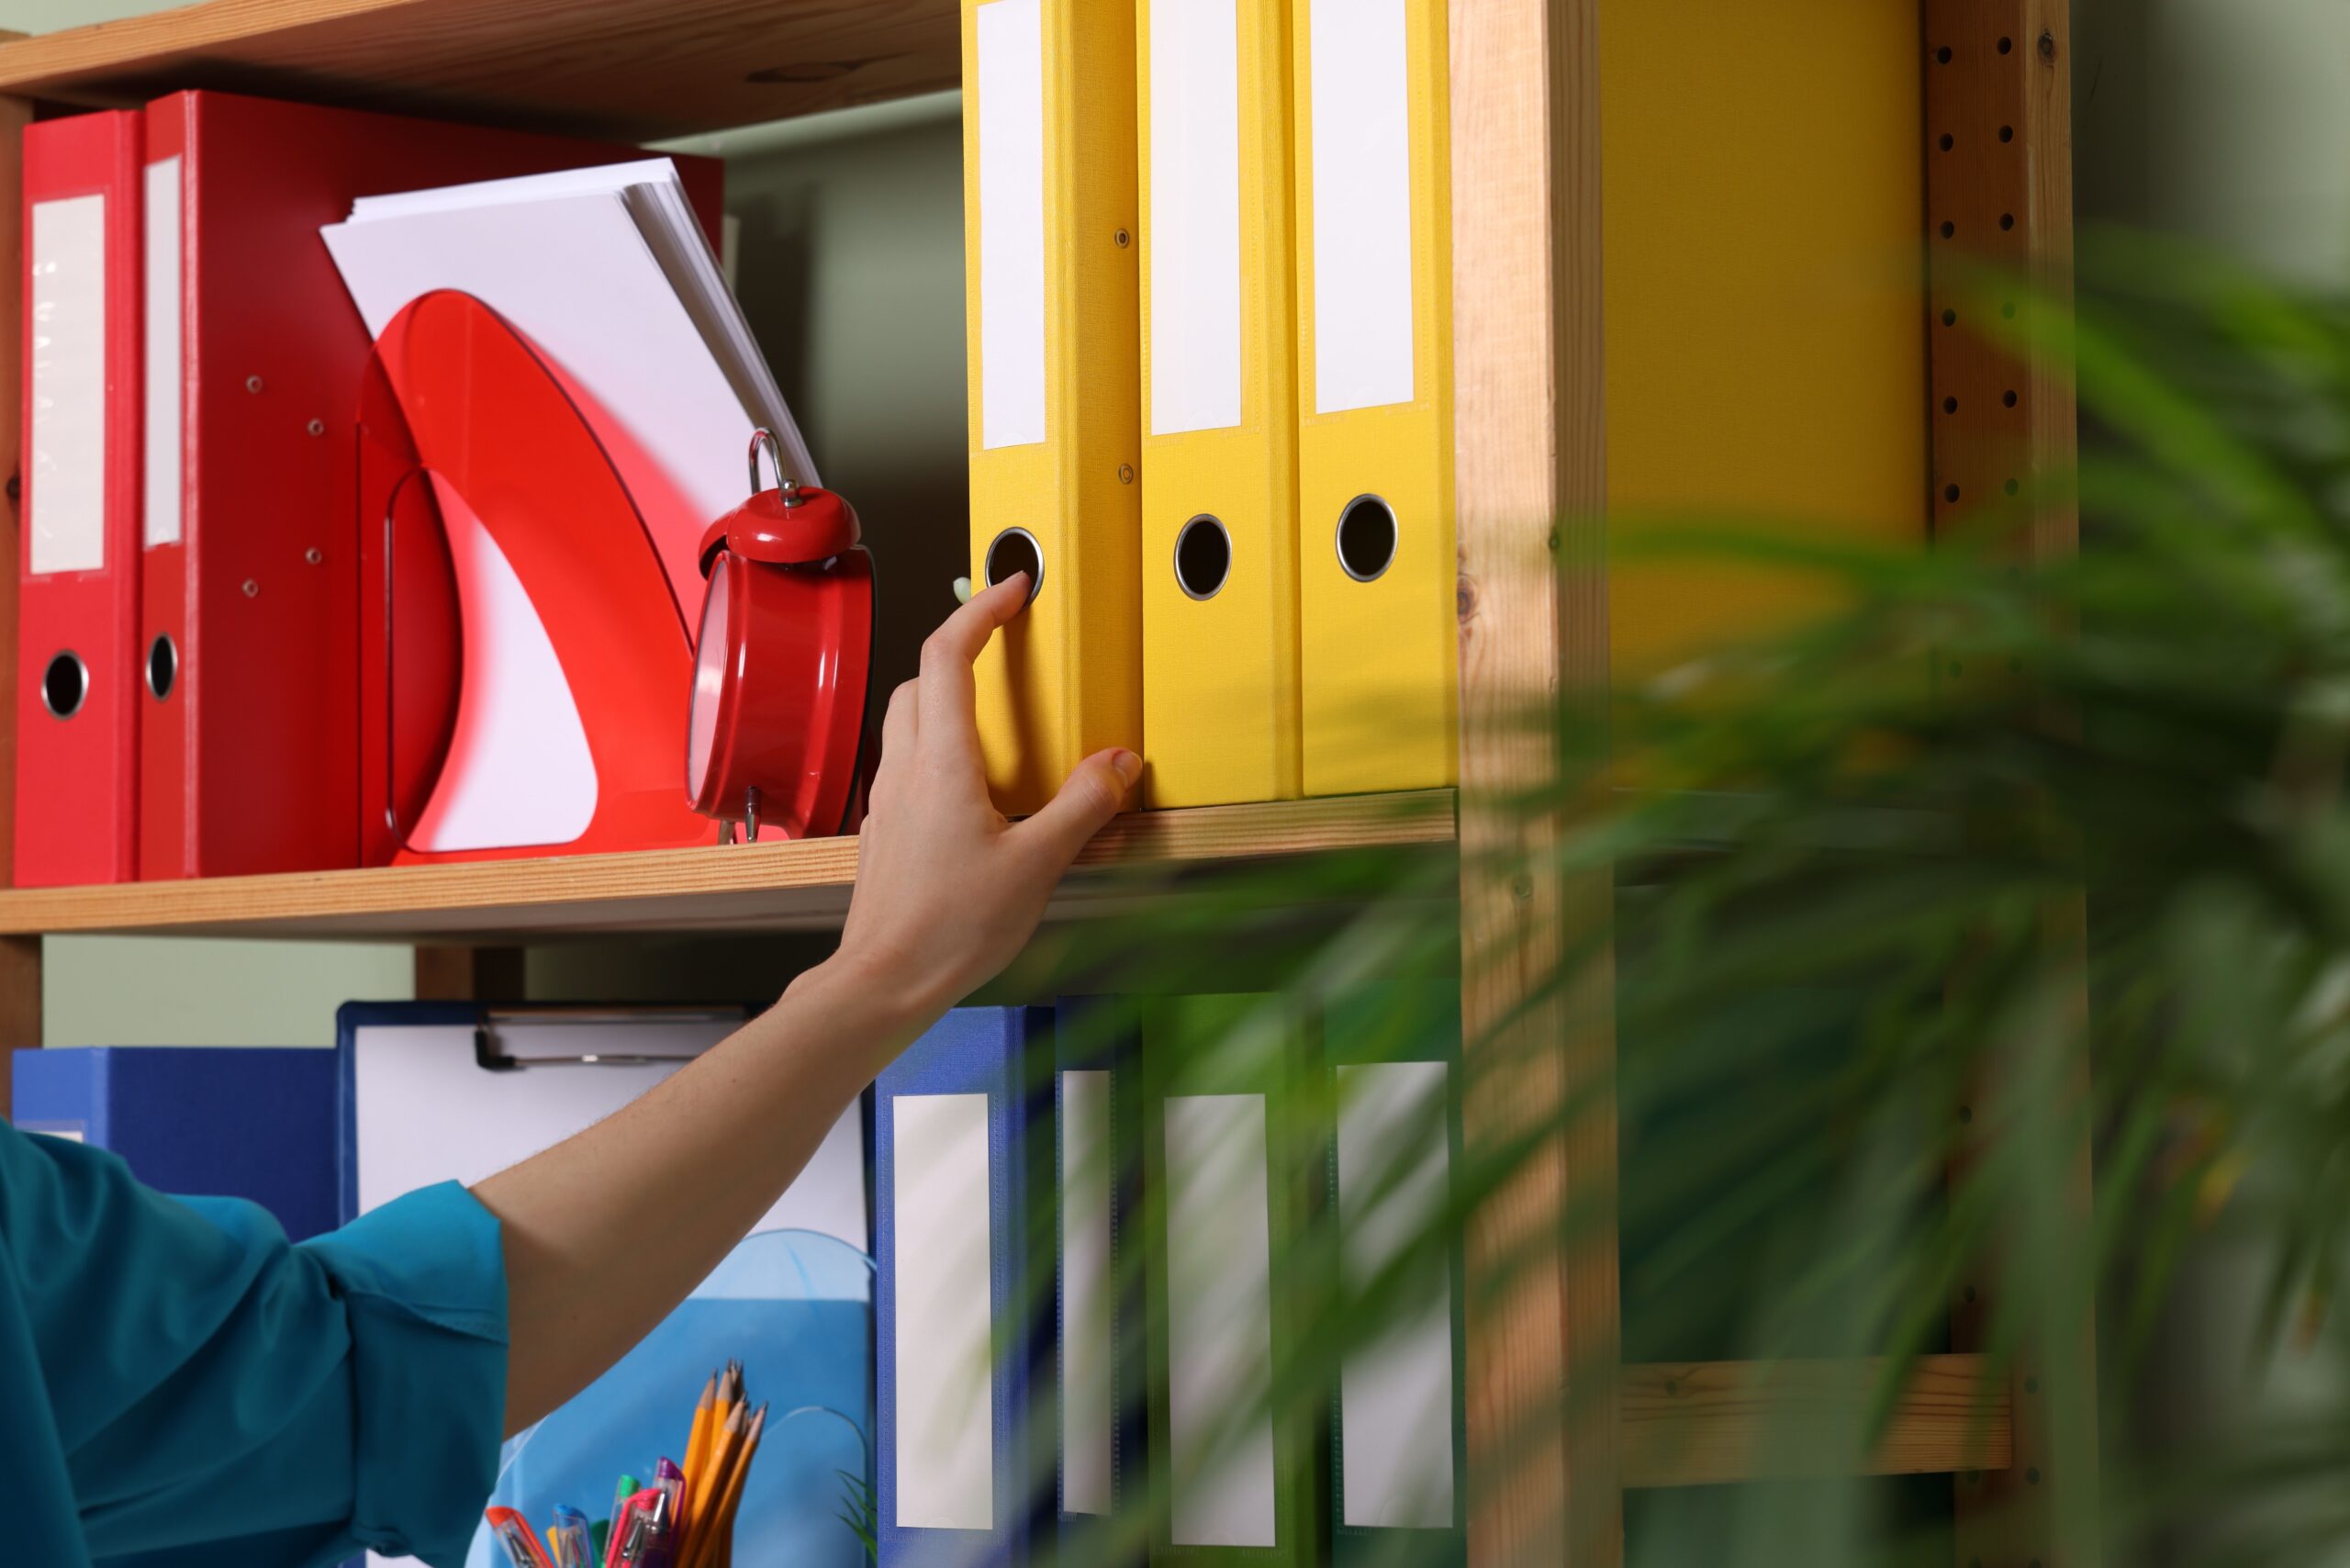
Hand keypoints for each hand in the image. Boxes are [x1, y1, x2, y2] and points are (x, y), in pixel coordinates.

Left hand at [833, 573, 1139, 1019]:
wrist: (884, 982)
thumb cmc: (950, 929)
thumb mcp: (1038, 865)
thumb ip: (1082, 806)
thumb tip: (1119, 762)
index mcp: (942, 762)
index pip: (948, 655)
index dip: (980, 610)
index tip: (1012, 589)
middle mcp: (906, 770)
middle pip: (919, 679)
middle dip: (961, 650)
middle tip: (1004, 644)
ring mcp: (889, 801)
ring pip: (906, 720)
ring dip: (944, 699)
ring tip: (997, 717)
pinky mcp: (885, 832)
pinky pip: (907, 767)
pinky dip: (938, 750)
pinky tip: (973, 789)